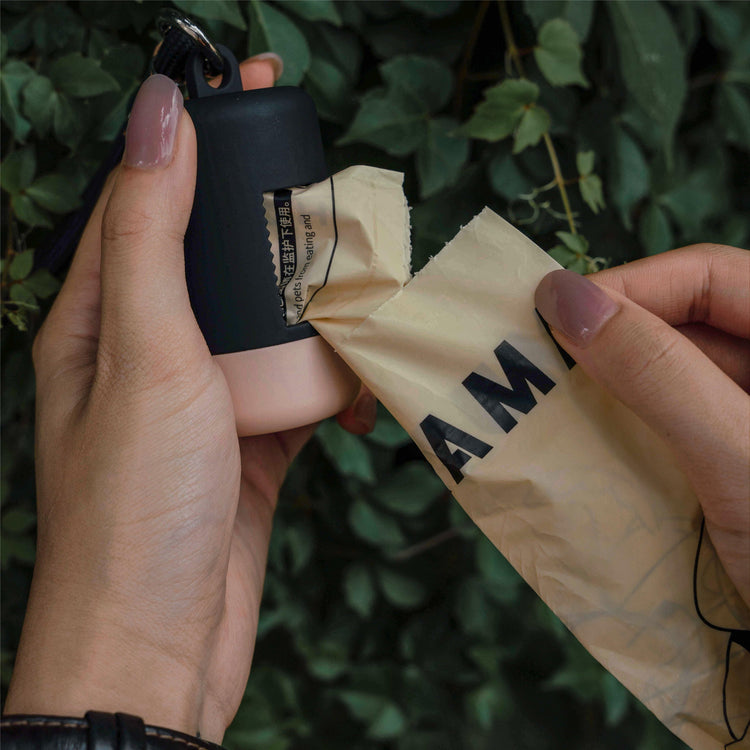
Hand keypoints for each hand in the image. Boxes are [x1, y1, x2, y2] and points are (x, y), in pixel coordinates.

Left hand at [4, 57, 375, 740]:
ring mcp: (204, 400)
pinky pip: (298, 386)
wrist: (162, 647)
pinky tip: (359, 382)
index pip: (146, 197)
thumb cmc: (137, 508)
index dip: (193, 135)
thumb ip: (151, 236)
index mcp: (102, 317)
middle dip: (267, 213)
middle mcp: (149, 352)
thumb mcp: (143, 352)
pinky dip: (333, 378)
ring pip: (267, 321)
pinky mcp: (250, 443)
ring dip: (312, 302)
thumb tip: (157, 117)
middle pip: (216, 257)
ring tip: (358, 280)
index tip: (245, 80)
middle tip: (324, 181)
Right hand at [535, 244, 749, 605]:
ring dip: (612, 384)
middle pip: (689, 321)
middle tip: (541, 357)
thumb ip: (659, 374)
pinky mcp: (733, 462)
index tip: (555, 314)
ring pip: (674, 374)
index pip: (712, 275)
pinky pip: (673, 424)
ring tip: (553, 397)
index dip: (632, 285)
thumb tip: (563, 298)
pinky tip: (590, 442)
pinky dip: (628, 428)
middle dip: (613, 334)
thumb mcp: (740, 459)